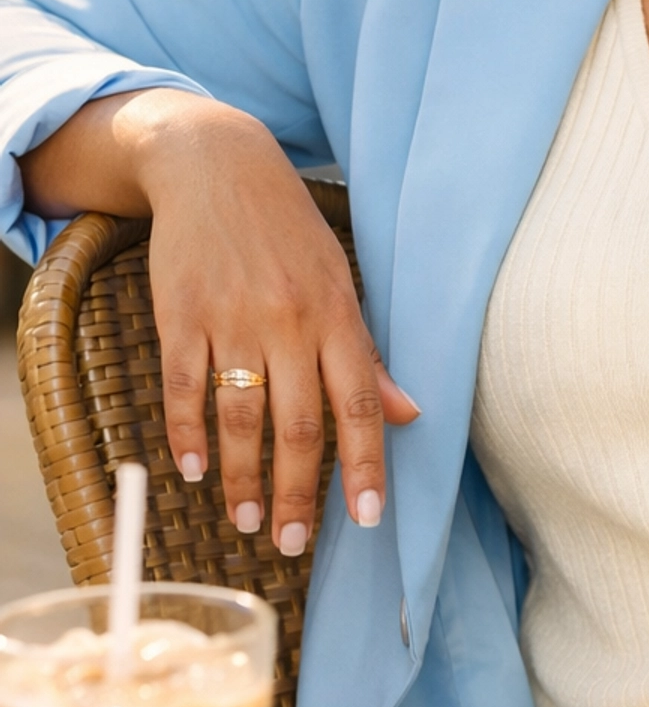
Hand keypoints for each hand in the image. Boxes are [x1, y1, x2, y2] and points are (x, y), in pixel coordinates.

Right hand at [23, 90, 417, 552]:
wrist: (217, 163)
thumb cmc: (288, 231)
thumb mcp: (339, 282)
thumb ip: (367, 354)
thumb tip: (410, 415)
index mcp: (337, 317)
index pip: (360, 406)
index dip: (364, 467)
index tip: (366, 519)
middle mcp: (289, 322)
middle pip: (298, 425)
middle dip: (295, 494)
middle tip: (292, 543)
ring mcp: (232, 318)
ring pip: (240, 416)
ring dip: (241, 479)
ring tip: (242, 522)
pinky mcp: (180, 313)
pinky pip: (183, 386)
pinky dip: (187, 434)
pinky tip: (194, 471)